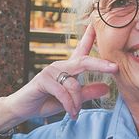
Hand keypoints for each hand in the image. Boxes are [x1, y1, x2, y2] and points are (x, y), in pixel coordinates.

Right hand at [0, 24, 117, 130]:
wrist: (23, 109)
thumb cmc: (46, 101)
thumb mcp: (72, 100)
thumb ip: (87, 93)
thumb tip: (106, 88)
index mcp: (68, 68)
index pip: (81, 50)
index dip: (91, 37)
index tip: (98, 25)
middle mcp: (60, 66)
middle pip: (83, 61)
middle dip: (100, 64)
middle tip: (115, 68)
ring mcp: (50, 71)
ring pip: (73, 83)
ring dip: (77, 101)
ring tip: (75, 113)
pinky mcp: (43, 80)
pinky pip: (62, 91)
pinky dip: (69, 104)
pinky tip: (71, 113)